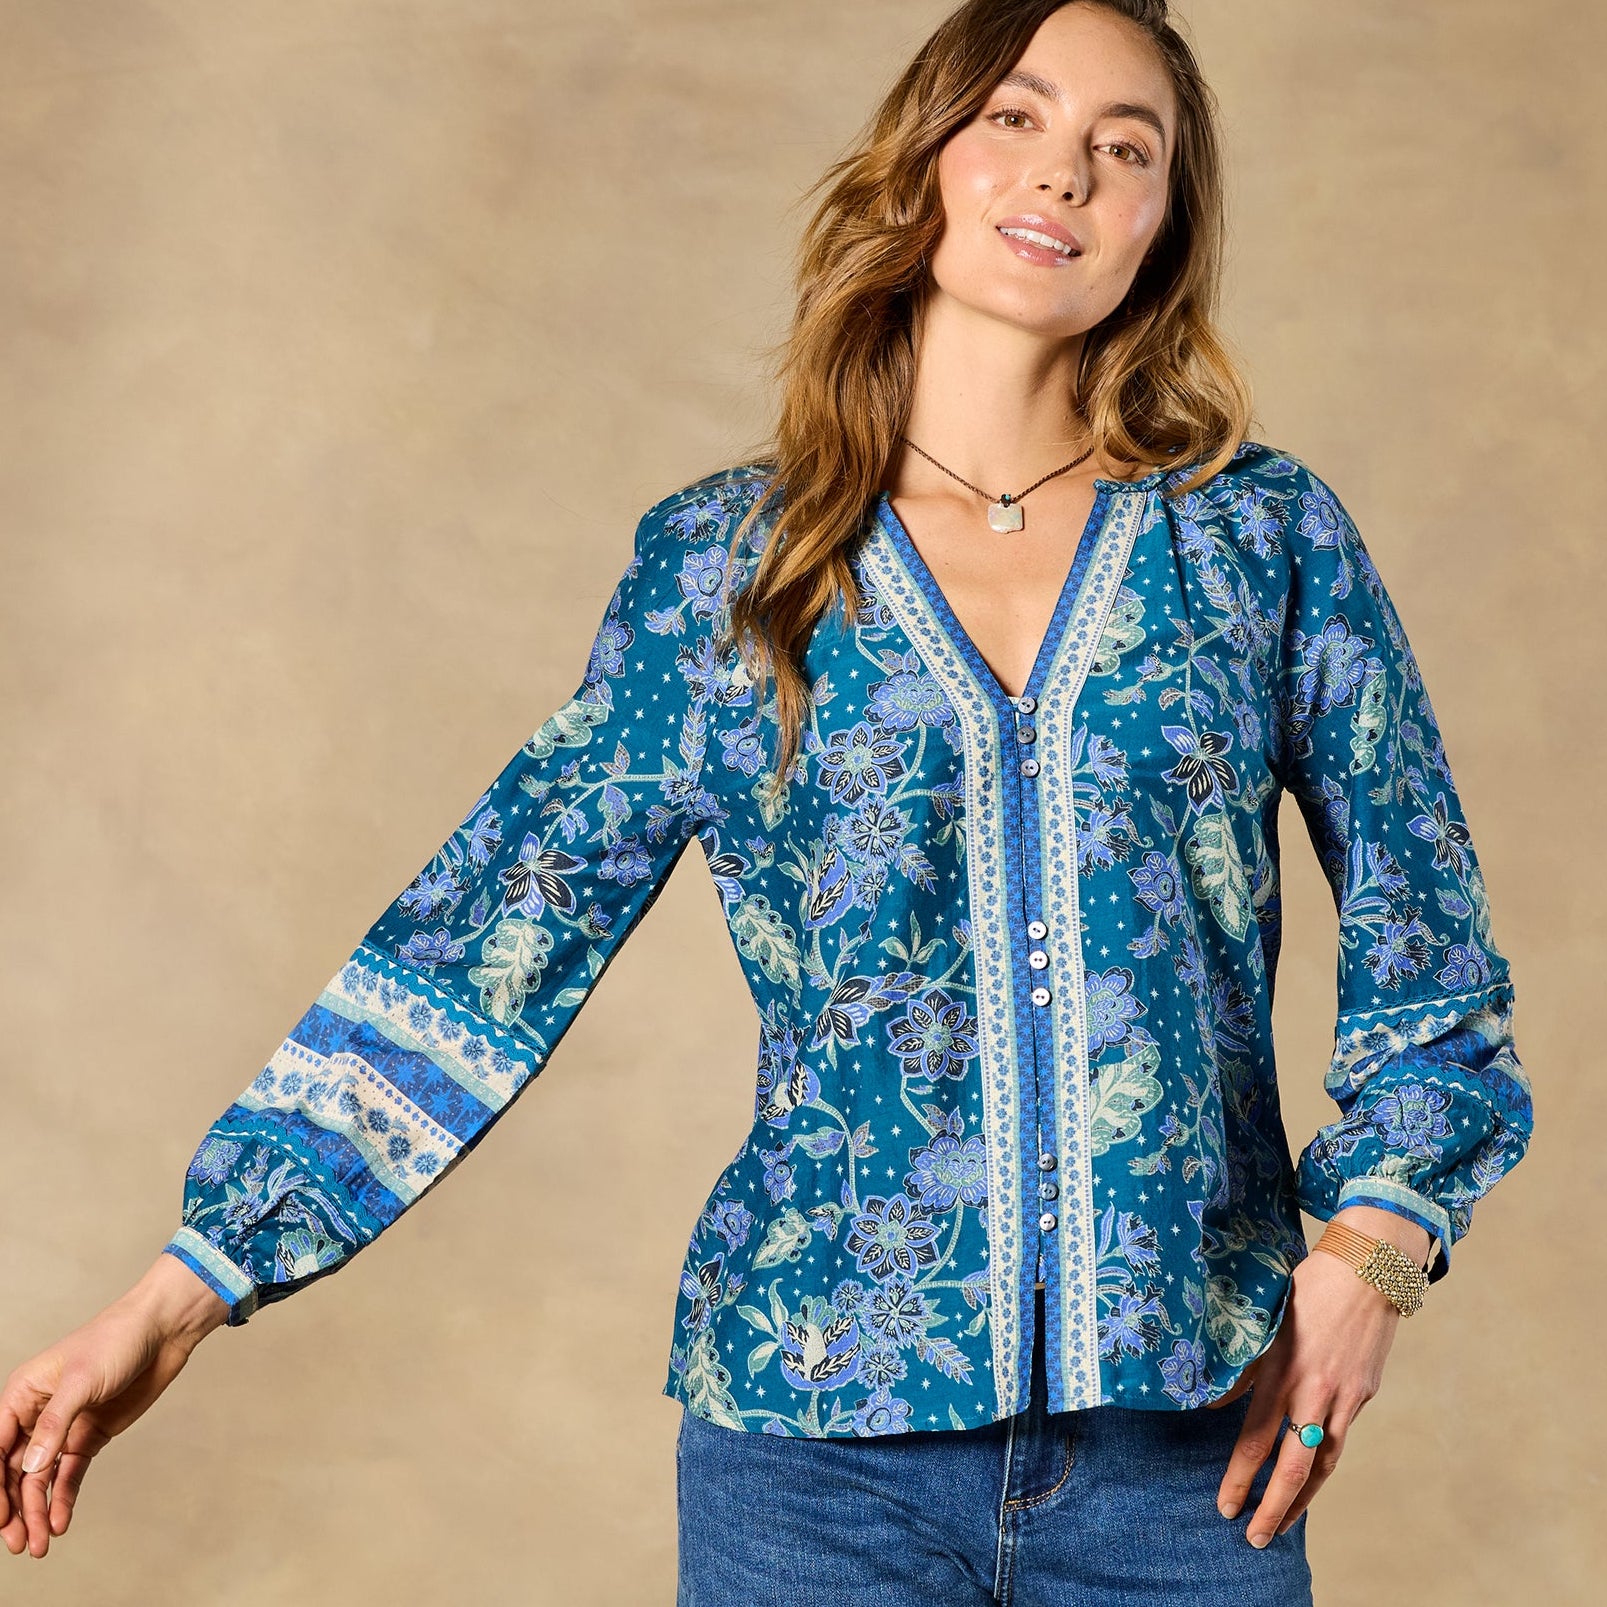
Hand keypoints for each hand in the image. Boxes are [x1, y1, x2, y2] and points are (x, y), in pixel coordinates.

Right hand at [2, 1255, 228, 1559]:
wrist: (163, 1331)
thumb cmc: (117, 1339)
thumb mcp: (82, 1379)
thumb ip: (54, 1425)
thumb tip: (28, 1468)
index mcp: (22, 1393)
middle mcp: (36, 1414)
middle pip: (14, 1469)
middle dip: (13, 1508)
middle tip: (18, 1542)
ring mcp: (63, 1428)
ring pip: (39, 1478)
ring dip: (37, 1510)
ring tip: (41, 1543)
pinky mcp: (88, 1436)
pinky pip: (69, 1474)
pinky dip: (63, 1498)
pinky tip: (61, 1522)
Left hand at [1207, 1209, 1424, 1546]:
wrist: (1368, 1269)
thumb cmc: (1307, 1286)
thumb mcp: (1265, 1318)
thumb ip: (1241, 1364)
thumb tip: (1214, 1401)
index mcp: (1281, 1370)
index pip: (1254, 1439)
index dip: (1238, 1477)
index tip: (1224, 1505)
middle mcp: (1312, 1391)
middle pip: (1291, 1465)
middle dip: (1271, 1507)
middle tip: (1252, 1537)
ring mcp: (1342, 1397)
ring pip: (1322, 1464)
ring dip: (1300, 1499)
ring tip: (1282, 1525)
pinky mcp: (1362, 1395)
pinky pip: (1340, 1441)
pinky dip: (1323, 1468)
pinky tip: (1310, 1481)